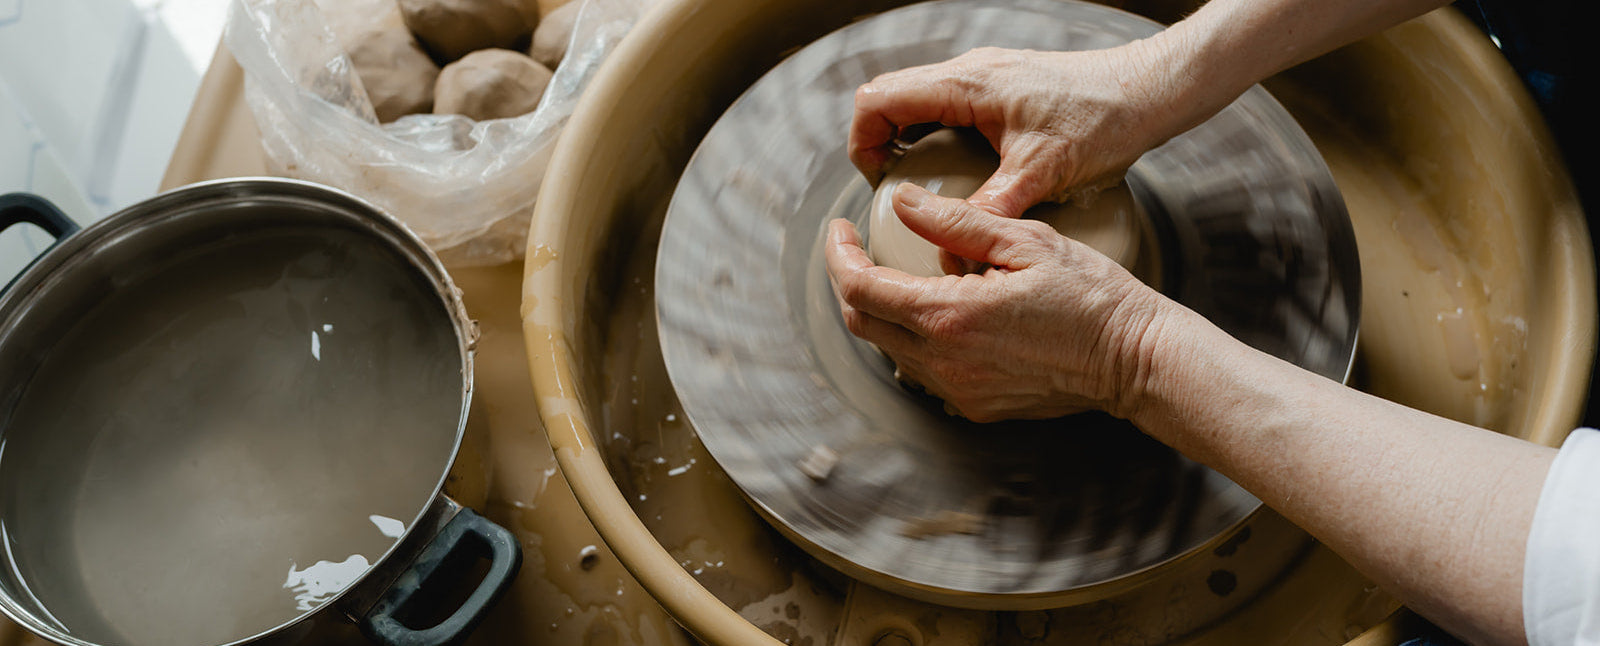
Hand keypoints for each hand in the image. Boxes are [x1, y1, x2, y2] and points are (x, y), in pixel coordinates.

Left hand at [824, 183, 1169, 421]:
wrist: (1134, 359)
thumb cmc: (1091, 295)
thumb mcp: (1024, 241)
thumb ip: (956, 222)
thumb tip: (905, 204)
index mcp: (949, 316)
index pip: (860, 287)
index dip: (838, 255)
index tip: (841, 230)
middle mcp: (944, 362)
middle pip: (862, 322)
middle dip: (852, 281)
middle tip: (860, 248)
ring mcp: (958, 390)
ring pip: (889, 350)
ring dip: (884, 311)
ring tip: (903, 274)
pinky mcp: (975, 406)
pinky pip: (923, 371)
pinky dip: (915, 337)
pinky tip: (941, 311)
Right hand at [849, 44, 1171, 218]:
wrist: (1148, 91)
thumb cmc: (1102, 119)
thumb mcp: (1043, 171)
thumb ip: (992, 208)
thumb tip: (952, 251)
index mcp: (965, 86)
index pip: (878, 101)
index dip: (863, 142)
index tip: (878, 182)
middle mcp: (968, 72)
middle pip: (889, 97)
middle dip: (878, 142)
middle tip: (892, 190)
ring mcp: (984, 76)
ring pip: (916, 100)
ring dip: (905, 138)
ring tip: (920, 185)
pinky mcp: (1001, 87)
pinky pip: (945, 105)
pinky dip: (935, 135)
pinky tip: (958, 171)